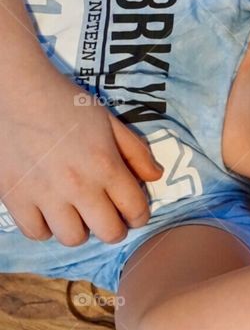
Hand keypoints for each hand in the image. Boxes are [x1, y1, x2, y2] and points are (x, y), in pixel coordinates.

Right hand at [0, 75, 163, 245]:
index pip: (135, 210)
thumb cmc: (67, 103)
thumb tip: (155, 177)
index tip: (134, 212)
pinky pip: (36, 233)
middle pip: (108, 233)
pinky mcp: (15, 197)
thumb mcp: (110, 121)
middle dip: (115, 228)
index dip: (140, 216)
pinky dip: (46, 227)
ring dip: (81, 229)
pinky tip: (50, 212)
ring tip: (78, 214)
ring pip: (73, 238)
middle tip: (108, 216)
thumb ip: (136, 151)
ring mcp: (45, 194)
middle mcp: (78, 185)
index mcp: (106, 165)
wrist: (17, 91)